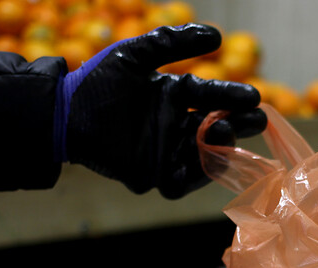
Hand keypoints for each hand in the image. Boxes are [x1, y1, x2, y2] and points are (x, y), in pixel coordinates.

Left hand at [55, 23, 266, 198]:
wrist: (62, 114)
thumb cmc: (96, 82)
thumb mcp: (133, 55)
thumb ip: (171, 42)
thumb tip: (217, 36)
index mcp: (175, 96)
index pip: (211, 97)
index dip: (233, 97)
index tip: (254, 96)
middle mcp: (176, 125)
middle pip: (216, 129)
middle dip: (238, 124)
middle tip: (255, 119)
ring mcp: (165, 152)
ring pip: (204, 158)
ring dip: (220, 149)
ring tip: (224, 134)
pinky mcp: (150, 175)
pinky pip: (179, 183)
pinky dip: (192, 177)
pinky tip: (201, 161)